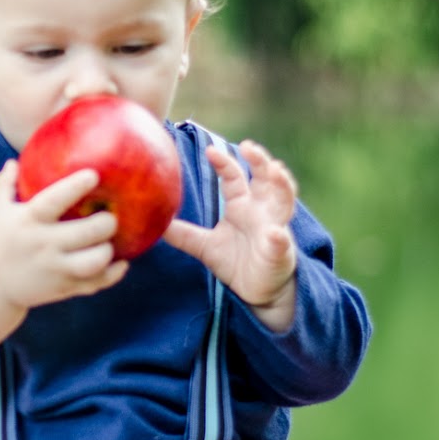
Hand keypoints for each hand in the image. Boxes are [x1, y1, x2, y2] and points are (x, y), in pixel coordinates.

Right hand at [0, 160, 126, 310]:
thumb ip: (4, 185)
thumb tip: (13, 161)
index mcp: (28, 221)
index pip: (53, 201)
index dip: (75, 187)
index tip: (94, 175)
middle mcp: (43, 245)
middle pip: (85, 233)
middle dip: (106, 222)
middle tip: (111, 215)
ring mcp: (55, 269)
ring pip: (93, 262)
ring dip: (108, 250)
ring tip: (109, 241)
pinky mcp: (62, 288)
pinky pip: (94, 283)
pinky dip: (113, 275)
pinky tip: (122, 264)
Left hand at [162, 140, 298, 329]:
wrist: (256, 292)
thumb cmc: (235, 262)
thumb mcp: (204, 246)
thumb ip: (183, 234)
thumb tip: (154, 223)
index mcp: (242, 205)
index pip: (234, 176)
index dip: (224, 162)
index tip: (210, 151)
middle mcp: (261, 211)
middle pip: (266, 178)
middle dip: (260, 161)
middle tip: (250, 147)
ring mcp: (274, 228)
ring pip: (284, 201)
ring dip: (283, 185)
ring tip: (277, 171)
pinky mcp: (280, 251)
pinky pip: (281, 242)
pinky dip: (279, 238)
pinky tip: (275, 234)